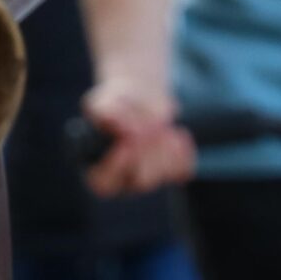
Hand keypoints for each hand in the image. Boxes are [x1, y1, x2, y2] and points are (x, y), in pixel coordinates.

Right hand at [81, 79, 195, 196]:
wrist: (142, 96)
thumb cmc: (116, 101)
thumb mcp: (105, 101)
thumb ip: (107, 113)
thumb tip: (126, 131)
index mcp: (97, 166)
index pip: (103, 184)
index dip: (115, 167)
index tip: (127, 141)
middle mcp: (122, 178)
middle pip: (140, 182)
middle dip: (148, 152)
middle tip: (150, 127)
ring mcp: (147, 178)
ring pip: (163, 176)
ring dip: (165, 147)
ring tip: (162, 125)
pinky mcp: (171, 173)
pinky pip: (183, 170)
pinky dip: (182, 149)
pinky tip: (176, 132)